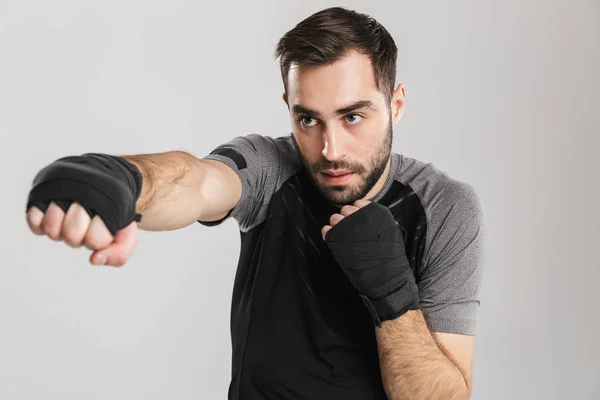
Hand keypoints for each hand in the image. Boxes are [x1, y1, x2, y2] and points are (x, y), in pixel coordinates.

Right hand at [26, 201, 138, 266]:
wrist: (104, 181)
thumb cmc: (113, 212)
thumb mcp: (127, 233)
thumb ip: (119, 253)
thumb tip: (95, 259)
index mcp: (106, 206)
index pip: (95, 239)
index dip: (98, 240)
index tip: (104, 227)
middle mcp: (82, 196)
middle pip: (71, 235)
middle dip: (79, 236)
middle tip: (85, 223)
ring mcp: (59, 194)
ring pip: (51, 227)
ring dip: (60, 230)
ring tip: (69, 218)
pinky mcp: (41, 194)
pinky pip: (33, 220)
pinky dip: (41, 224)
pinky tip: (55, 217)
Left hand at [322, 199, 419, 325]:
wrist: (384, 274)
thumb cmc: (390, 255)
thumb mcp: (390, 231)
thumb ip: (378, 220)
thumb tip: (364, 214)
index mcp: (375, 213)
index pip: (359, 203)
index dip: (357, 213)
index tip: (359, 222)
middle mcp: (359, 216)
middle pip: (345, 209)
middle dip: (346, 219)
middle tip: (351, 232)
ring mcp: (346, 226)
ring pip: (334, 218)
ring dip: (337, 226)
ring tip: (344, 238)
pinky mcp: (336, 238)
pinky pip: (326, 230)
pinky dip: (328, 234)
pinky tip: (335, 241)